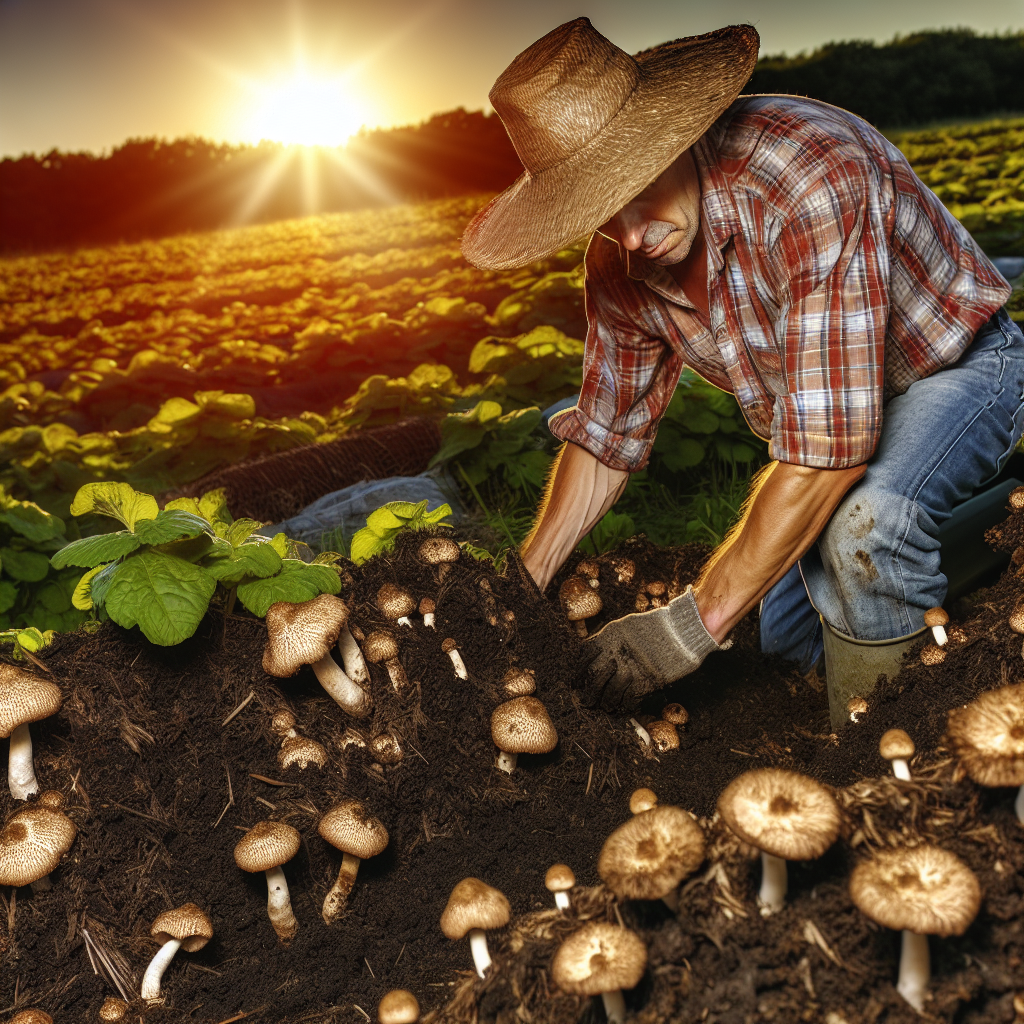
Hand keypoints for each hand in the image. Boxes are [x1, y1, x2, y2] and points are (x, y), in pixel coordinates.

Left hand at [581, 586, 729, 710]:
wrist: (681, 631)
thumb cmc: (656, 627)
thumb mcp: (625, 626)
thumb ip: (609, 640)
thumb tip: (596, 656)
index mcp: (607, 638)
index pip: (583, 659)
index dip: (579, 674)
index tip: (578, 682)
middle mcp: (613, 654)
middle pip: (592, 681)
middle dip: (589, 694)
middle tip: (589, 701)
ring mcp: (628, 670)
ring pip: (608, 696)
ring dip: (607, 704)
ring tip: (608, 707)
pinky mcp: (644, 684)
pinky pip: (628, 702)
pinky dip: (625, 707)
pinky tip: (625, 708)